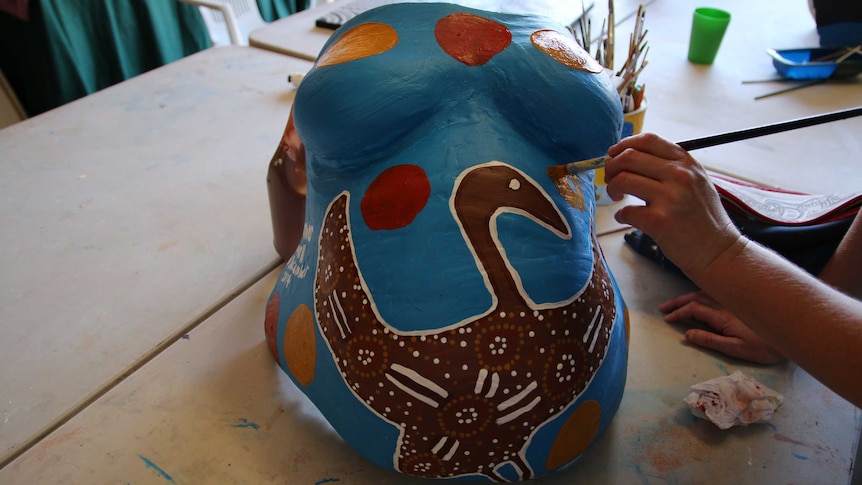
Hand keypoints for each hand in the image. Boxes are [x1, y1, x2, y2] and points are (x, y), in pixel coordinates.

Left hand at [603, 133, 742, 278]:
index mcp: (687, 163)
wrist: (719, 251)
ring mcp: (670, 197)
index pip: (648, 140)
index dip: (624, 145)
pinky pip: (625, 211)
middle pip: (629, 157)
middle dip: (611, 167)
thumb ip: (671, 167)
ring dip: (612, 188)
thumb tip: (632, 156)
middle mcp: (679, 175)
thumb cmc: (704, 218)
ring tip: (617, 197)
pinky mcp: (659, 221)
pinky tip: (625, 218)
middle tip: (610, 179)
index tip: (614, 155)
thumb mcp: (697, 182)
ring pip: (623, 179)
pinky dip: (620, 214)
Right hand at [660, 291, 783, 364]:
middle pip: (696, 297)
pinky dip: (701, 293)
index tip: (667, 319)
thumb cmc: (766, 347)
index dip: (678, 313)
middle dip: (678, 302)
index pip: (694, 309)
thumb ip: (711, 341)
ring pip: (706, 293)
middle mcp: (727, 304)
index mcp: (723, 316)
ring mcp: (734, 301)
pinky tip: (700, 298)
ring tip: (676, 303)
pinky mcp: (741, 302)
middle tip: (663, 308)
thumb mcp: (737, 349)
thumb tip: (687, 334)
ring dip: (688, 297)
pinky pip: (716, 292)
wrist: (793, 333)